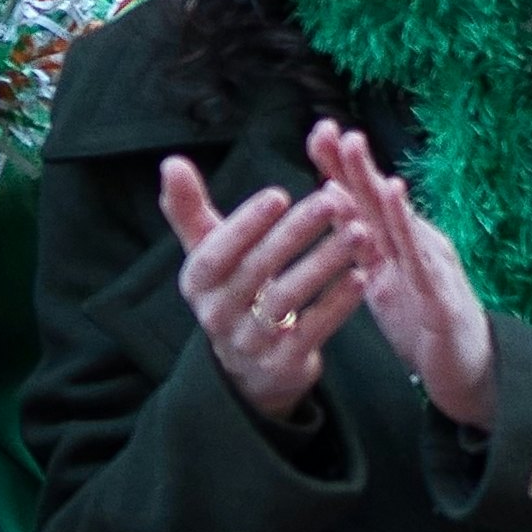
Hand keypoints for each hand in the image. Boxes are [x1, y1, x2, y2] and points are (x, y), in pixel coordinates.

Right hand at [156, 153, 365, 423]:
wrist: (246, 369)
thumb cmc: (232, 291)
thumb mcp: (207, 254)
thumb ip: (189, 209)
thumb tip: (171, 162)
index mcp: (197, 282)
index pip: (217, 252)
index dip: (247, 223)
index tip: (280, 193)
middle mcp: (217, 314)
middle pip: (257, 270)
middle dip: (296, 232)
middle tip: (334, 200)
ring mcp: (249, 343)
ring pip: (288, 299)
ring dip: (325, 263)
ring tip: (358, 232)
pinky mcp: (282, 364)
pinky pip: (311, 331)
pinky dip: (336, 305)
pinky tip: (360, 277)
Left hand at [305, 123, 500, 428]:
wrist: (466, 367)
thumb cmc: (421, 319)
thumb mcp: (379, 276)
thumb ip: (358, 239)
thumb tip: (331, 196)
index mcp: (394, 242)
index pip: (362, 198)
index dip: (341, 166)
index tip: (317, 131)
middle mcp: (415, 246)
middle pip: (381, 202)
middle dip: (359, 167)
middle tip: (338, 132)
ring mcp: (431, 269)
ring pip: (405, 229)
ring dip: (388, 200)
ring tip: (371, 167)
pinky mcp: (441, 301)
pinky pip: (425, 270)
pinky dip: (414, 245)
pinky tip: (405, 227)